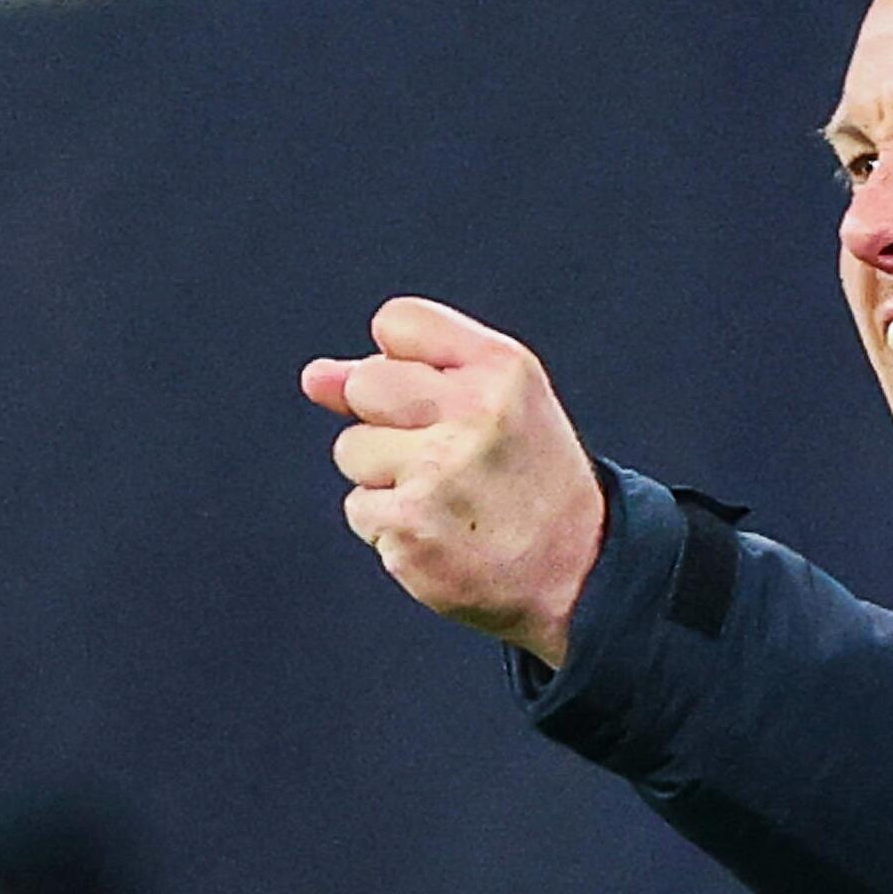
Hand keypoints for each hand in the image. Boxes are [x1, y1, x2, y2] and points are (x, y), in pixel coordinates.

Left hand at [302, 298, 604, 666]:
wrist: (577, 571)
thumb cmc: (525, 475)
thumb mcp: (492, 401)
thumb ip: (405, 373)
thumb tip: (314, 377)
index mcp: (501, 368)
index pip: (397, 322)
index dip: (401, 361)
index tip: (439, 397)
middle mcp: (474, 412)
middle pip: (365, 383)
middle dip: (385, 419)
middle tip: (443, 454)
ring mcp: (439, 473)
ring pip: (351, 449)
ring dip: (385, 477)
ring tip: (446, 497)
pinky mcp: (410, 529)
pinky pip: (359, 508)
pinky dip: (389, 524)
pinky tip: (439, 532)